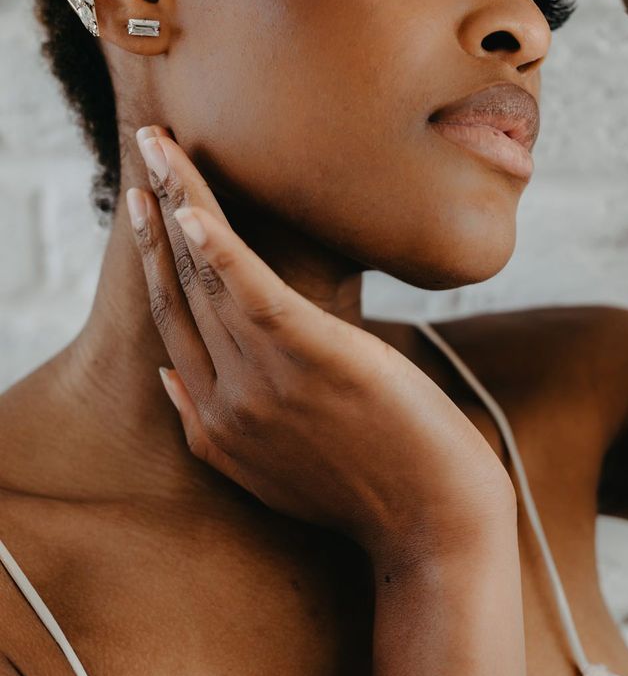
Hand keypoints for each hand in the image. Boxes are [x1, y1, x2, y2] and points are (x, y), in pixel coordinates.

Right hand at [128, 127, 514, 567]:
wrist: (435, 527)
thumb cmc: (365, 490)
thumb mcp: (264, 472)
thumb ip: (207, 425)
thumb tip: (165, 374)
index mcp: (216, 420)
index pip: (170, 320)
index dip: (153, 258)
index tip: (147, 207)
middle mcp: (226, 398)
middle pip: (177, 289)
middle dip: (152, 215)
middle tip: (144, 150)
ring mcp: (265, 379)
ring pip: (205, 276)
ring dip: (178, 202)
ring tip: (160, 148)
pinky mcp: (312, 356)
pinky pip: (250, 291)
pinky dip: (217, 249)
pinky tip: (195, 209)